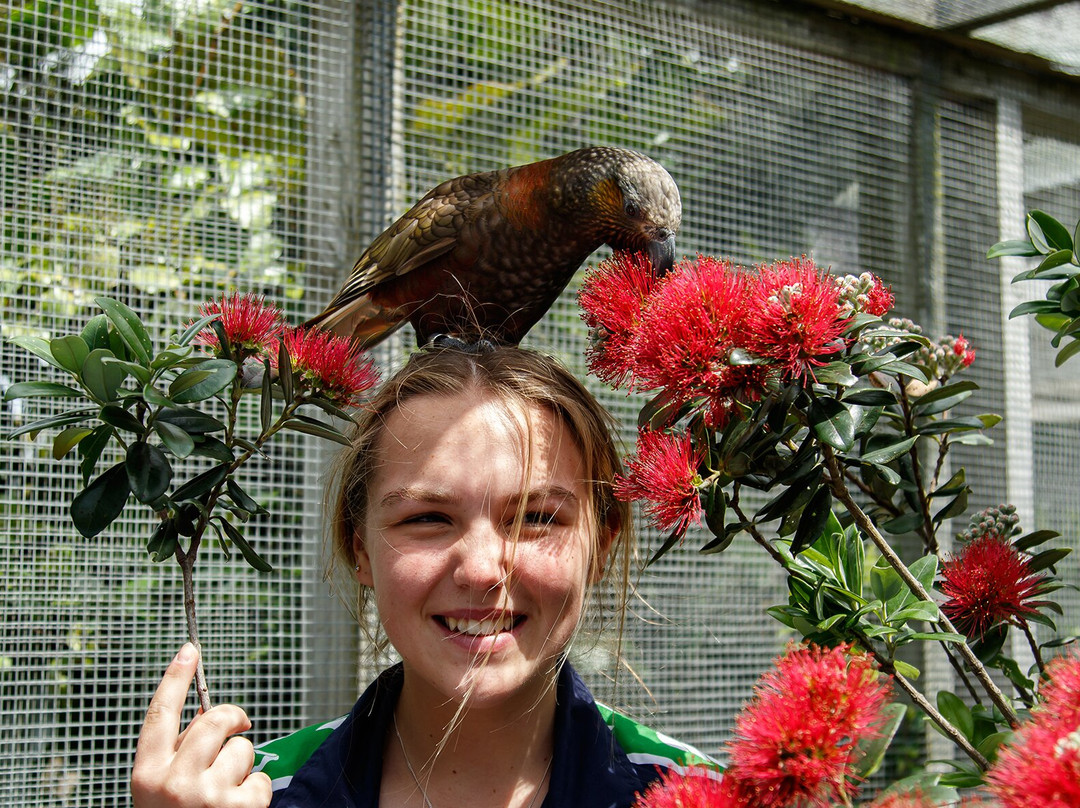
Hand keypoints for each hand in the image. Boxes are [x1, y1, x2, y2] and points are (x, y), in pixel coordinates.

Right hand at [131, 644, 271, 807]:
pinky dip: (256, 794)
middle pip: (215, 718)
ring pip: (242, 749)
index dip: (175, 678)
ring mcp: (205, 796)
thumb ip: (178, 756)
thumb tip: (206, 714)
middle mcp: (172, 782)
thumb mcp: (162, 791)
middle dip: (232, 719)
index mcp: (146, 775)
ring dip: (241, 768)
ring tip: (225, 795)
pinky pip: (260, 779)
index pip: (160, 714)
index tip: (190, 648)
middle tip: (239, 727)